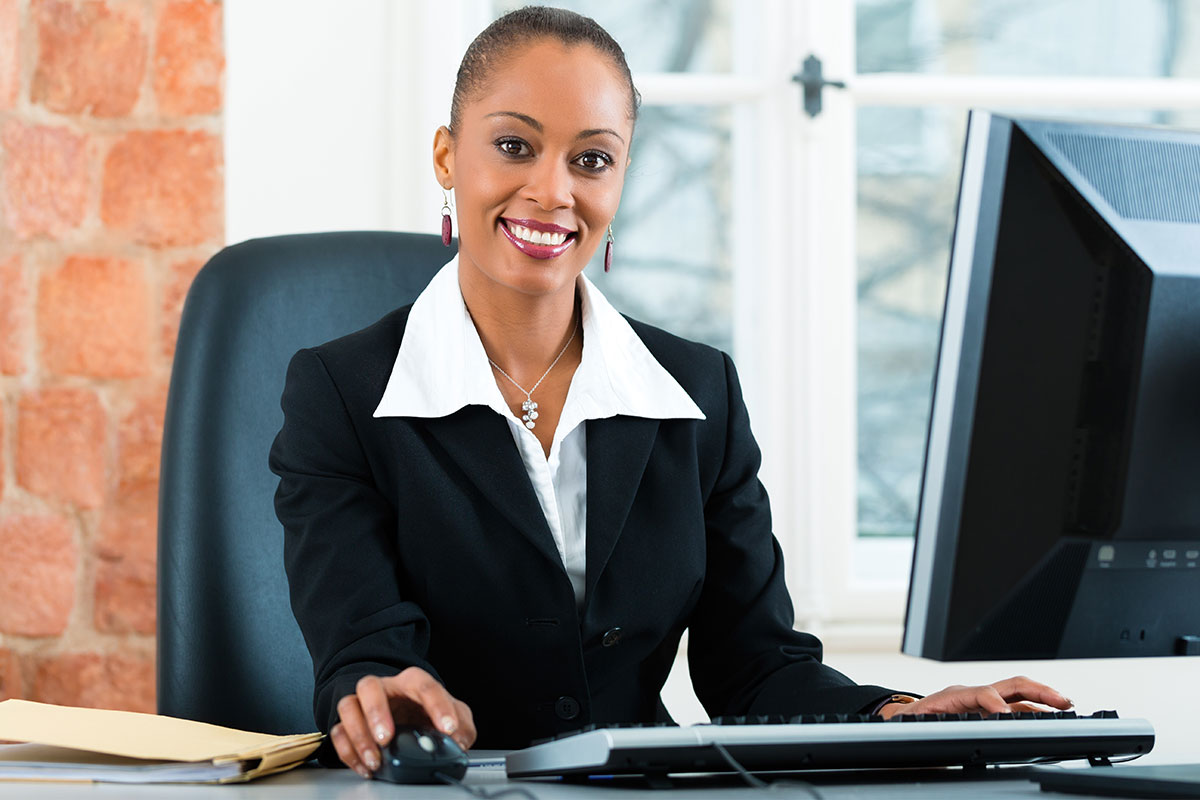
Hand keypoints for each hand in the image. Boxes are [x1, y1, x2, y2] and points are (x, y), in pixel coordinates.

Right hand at [330, 666, 476, 778]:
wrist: (408, 716)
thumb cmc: (427, 712)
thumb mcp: (454, 717)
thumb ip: (462, 726)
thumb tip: (459, 742)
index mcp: (412, 683)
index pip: (423, 684)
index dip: (437, 705)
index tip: (448, 728)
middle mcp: (385, 689)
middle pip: (370, 686)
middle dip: (376, 712)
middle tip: (387, 737)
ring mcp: (363, 705)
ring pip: (348, 707)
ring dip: (359, 735)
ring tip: (375, 759)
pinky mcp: (349, 725)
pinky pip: (338, 733)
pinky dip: (348, 752)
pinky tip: (365, 766)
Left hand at [878, 676, 1072, 719]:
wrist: (900, 720)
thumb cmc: (908, 725)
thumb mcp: (914, 728)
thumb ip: (928, 731)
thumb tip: (937, 733)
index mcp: (952, 697)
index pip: (980, 693)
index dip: (996, 704)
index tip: (1009, 716)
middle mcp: (971, 693)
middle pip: (1009, 685)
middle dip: (1038, 691)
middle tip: (1063, 702)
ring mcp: (981, 700)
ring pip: (1017, 694)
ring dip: (1044, 698)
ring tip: (1067, 706)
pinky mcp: (987, 709)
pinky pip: (1015, 706)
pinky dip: (1036, 710)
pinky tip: (1052, 716)